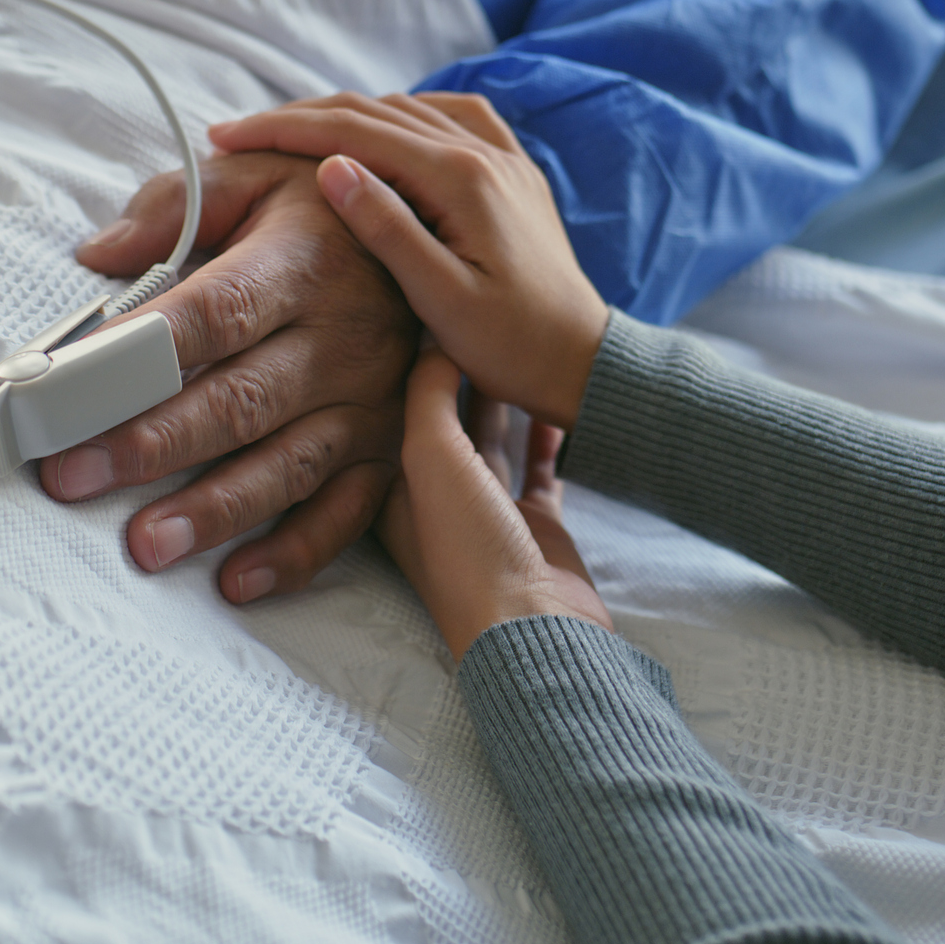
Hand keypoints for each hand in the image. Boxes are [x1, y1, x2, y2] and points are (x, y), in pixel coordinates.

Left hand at [53, 151, 420, 603]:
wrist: (443, 228)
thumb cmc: (327, 202)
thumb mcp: (260, 171)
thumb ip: (176, 205)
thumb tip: (98, 256)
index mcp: (301, 264)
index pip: (214, 312)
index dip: (143, 351)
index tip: (71, 382)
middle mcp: (341, 340)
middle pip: (239, 400)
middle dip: (150, 444)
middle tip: (71, 476)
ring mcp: (371, 401)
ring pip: (287, 465)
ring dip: (215, 511)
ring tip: (145, 545)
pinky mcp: (389, 447)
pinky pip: (347, 512)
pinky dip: (294, 554)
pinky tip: (236, 582)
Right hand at [210, 92, 609, 428]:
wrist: (584, 363)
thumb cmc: (513, 347)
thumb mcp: (440, 298)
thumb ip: (387, 228)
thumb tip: (331, 166)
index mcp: (462, 179)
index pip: (354, 133)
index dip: (283, 130)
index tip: (226, 136)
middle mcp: (486, 154)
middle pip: (376, 111)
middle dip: (302, 118)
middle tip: (239, 133)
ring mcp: (504, 160)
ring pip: (409, 110)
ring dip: (347, 114)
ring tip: (292, 132)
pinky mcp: (513, 176)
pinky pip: (452, 119)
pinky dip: (404, 116)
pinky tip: (383, 129)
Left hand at [379, 348, 612, 659]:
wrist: (536, 627)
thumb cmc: (469, 549)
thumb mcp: (432, 457)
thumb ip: (427, 394)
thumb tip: (432, 341)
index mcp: (395, 489)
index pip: (393, 415)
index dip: (405, 368)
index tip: (423, 316)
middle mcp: (435, 501)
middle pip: (442, 423)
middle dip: (455, 376)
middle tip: (476, 319)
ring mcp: (488, 514)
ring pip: (491, 440)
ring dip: (501, 400)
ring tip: (514, 347)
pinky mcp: (534, 525)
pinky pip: (539, 467)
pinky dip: (545, 436)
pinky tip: (551, 400)